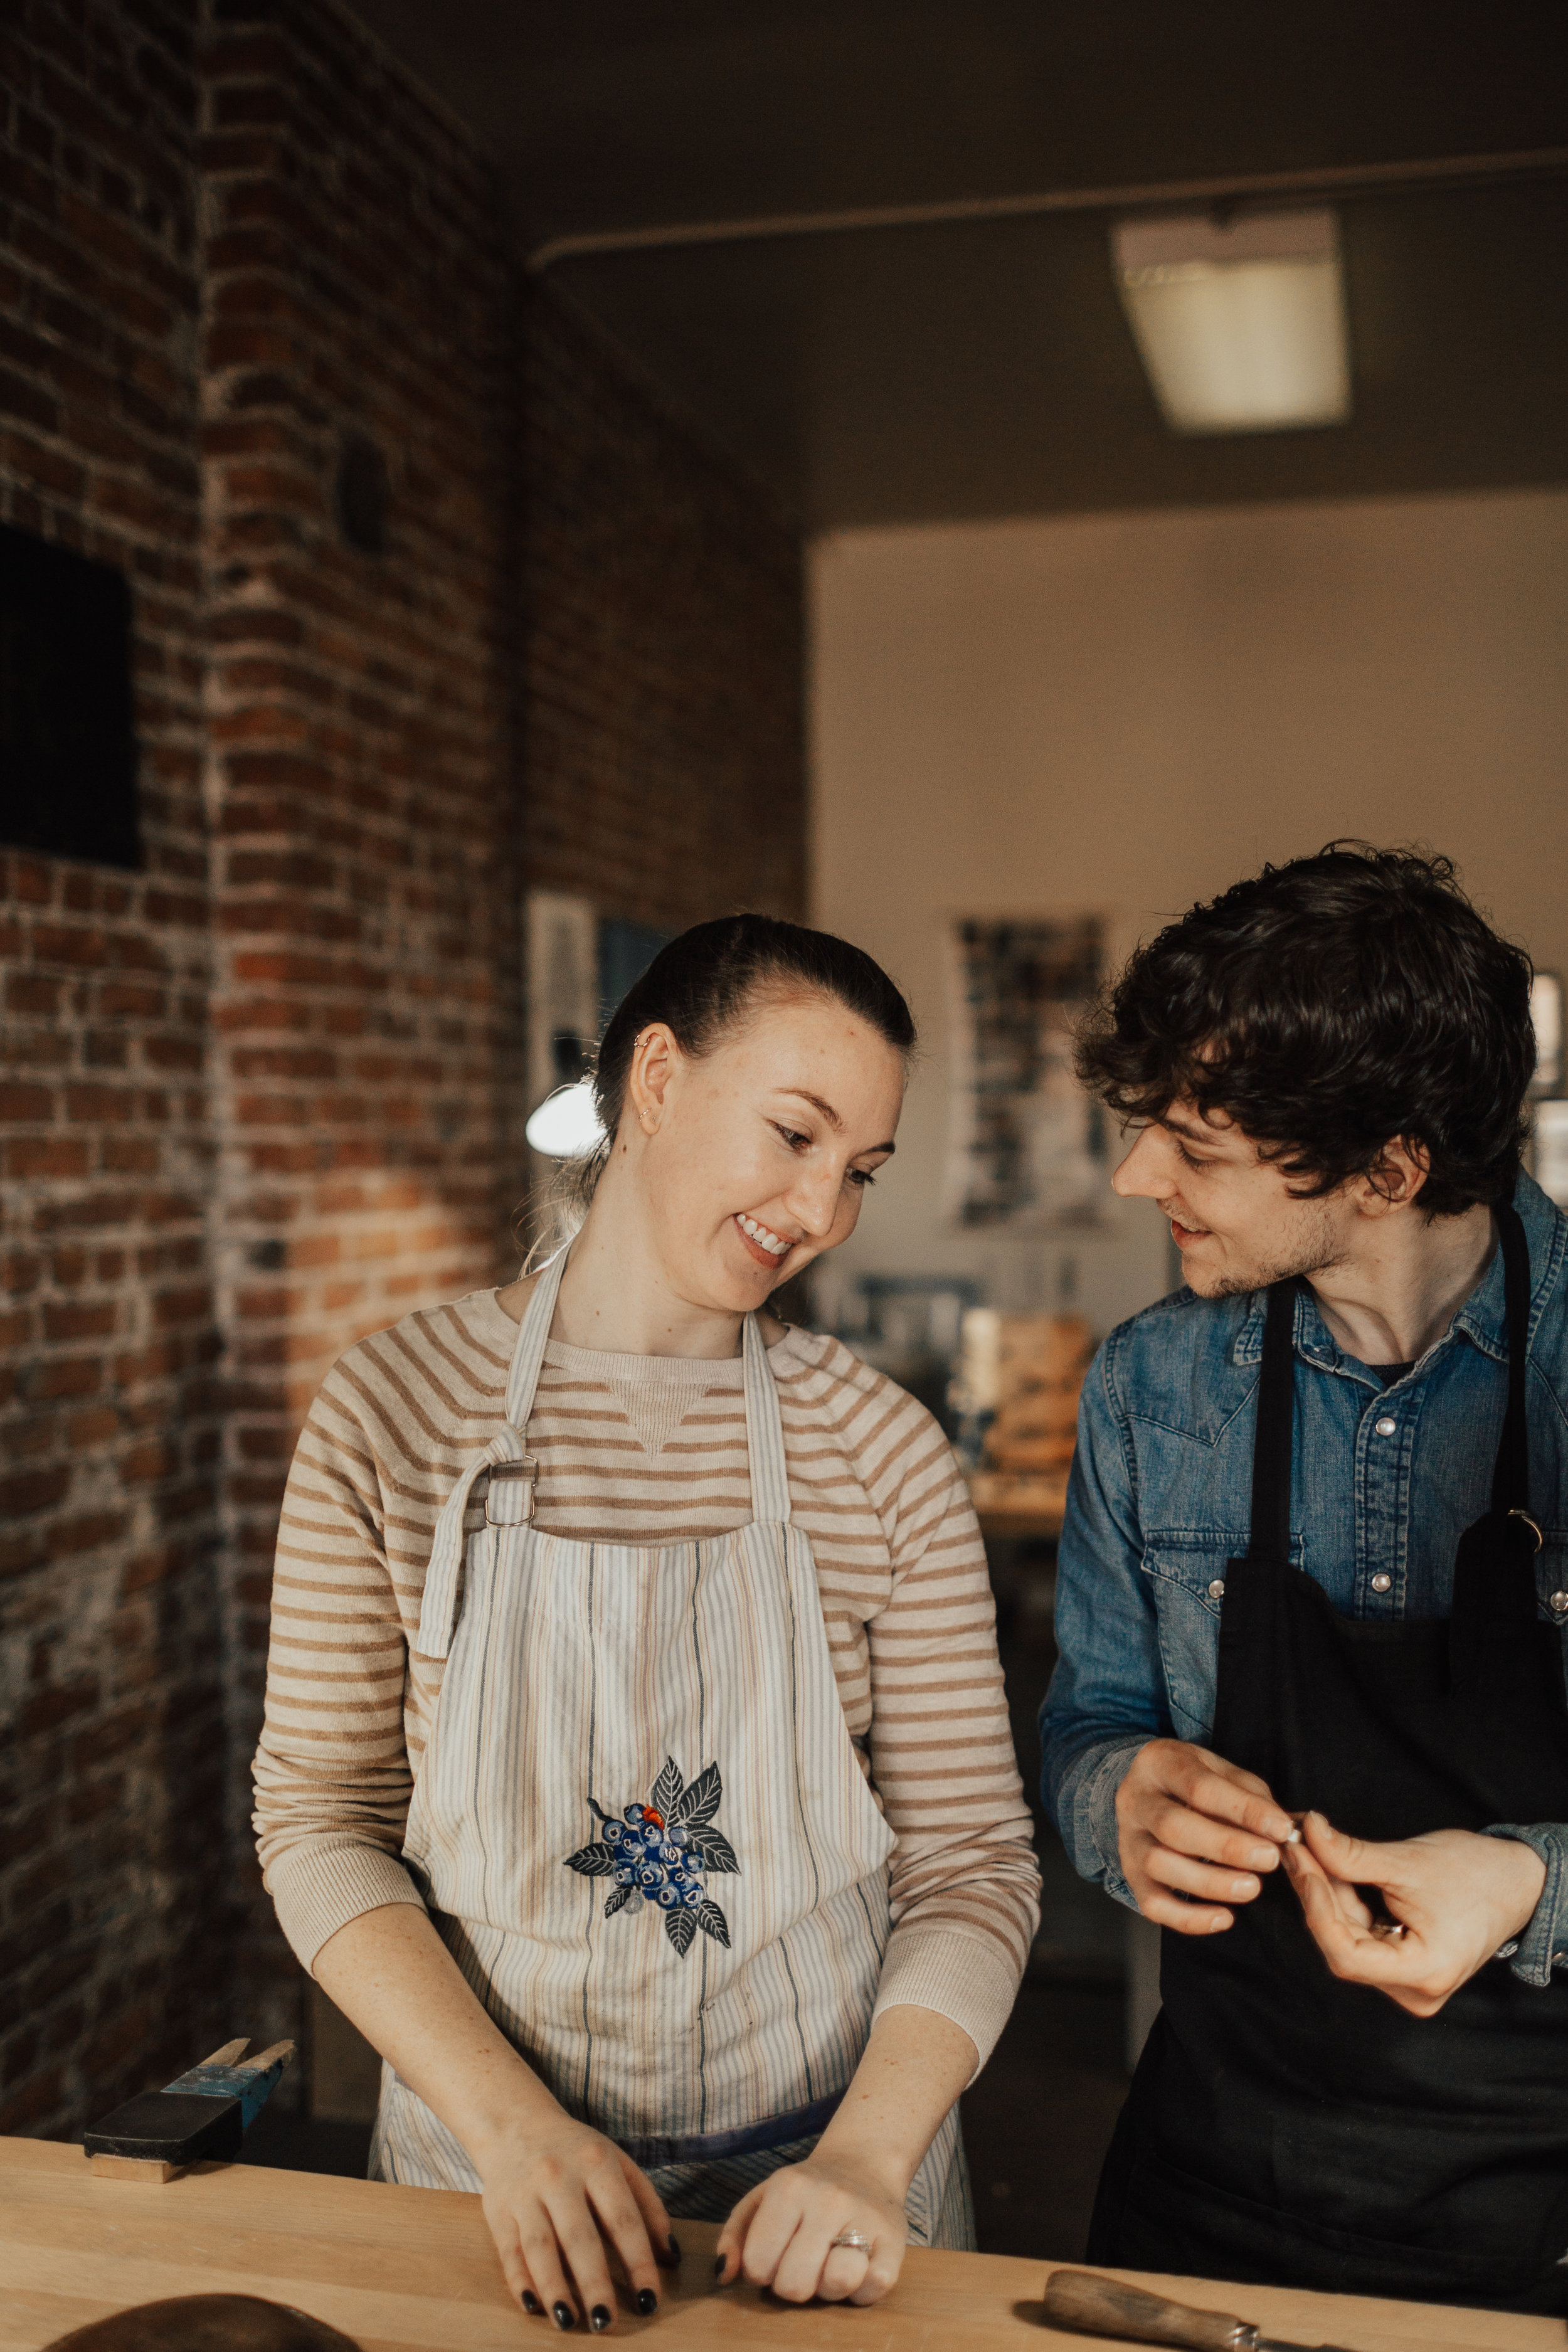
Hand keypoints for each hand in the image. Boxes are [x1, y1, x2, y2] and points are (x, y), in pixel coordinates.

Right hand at [475, 2113, 675, 2329]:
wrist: (515, 2124)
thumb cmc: (578, 2152)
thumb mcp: (618, 2163)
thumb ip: (648, 2206)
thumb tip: (672, 2257)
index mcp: (597, 2163)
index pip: (623, 2220)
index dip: (638, 2263)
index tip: (650, 2300)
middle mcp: (559, 2177)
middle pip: (579, 2238)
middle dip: (594, 2283)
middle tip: (606, 2322)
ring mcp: (525, 2195)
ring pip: (540, 2247)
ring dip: (554, 2288)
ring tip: (569, 2322)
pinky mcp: (499, 2212)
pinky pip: (509, 2252)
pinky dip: (520, 2281)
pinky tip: (533, 2306)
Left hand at [715, 2150, 907, 2306]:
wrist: (863, 2165)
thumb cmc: (803, 2193)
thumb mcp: (761, 2199)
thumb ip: (734, 2237)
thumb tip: (723, 2276)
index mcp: (789, 2187)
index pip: (757, 2265)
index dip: (762, 2271)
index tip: (774, 2255)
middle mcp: (828, 2198)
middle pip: (794, 2284)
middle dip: (792, 2285)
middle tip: (801, 2264)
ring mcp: (865, 2217)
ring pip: (836, 2284)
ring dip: (828, 2289)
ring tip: (828, 2266)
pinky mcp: (895, 2240)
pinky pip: (872, 2288)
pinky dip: (861, 2291)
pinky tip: (856, 2269)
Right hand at [1116, 1738, 1296, 1932]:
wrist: (1150, 1792)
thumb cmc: (1195, 1783)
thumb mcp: (1222, 1772)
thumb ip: (1251, 1797)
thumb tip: (1282, 1830)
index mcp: (1159, 1763)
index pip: (1200, 1786)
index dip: (1243, 1809)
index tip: (1281, 1828)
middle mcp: (1135, 1799)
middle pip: (1172, 1826)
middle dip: (1226, 1847)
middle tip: (1269, 1859)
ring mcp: (1128, 1838)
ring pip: (1159, 1864)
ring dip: (1210, 1882)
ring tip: (1251, 1887)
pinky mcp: (1131, 1875)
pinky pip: (1151, 1904)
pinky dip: (1189, 1918)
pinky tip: (1224, 1918)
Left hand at [1284, 1815, 1545, 2016]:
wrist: (1518, 1881)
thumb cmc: (1475, 1873)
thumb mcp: (1408, 1862)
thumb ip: (1351, 1855)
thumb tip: (1307, 1832)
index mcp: (1424, 1974)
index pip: (1347, 1956)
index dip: (1316, 1908)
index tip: (1302, 1862)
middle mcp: (1416, 1990)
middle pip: (1344, 1946)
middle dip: (1317, 1892)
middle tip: (1297, 1844)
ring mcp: (1411, 1982)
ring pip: (1349, 1939)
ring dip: (1328, 1894)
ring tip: (1310, 1848)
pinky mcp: (1406, 1965)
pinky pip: (1363, 1936)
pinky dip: (1346, 1901)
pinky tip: (1329, 1867)